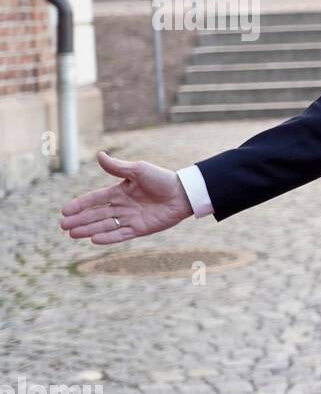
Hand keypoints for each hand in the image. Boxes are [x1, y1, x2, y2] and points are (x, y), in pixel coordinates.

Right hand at [59, 151, 193, 244]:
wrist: (184, 193)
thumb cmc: (162, 179)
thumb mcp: (138, 170)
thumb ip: (118, 167)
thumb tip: (99, 155)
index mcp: (119, 191)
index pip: (95, 199)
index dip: (80, 204)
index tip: (65, 211)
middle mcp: (122, 206)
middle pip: (96, 214)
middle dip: (80, 220)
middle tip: (63, 226)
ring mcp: (131, 218)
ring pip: (105, 225)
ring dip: (89, 229)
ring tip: (73, 234)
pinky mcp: (141, 229)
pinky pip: (121, 234)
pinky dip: (108, 237)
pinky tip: (94, 239)